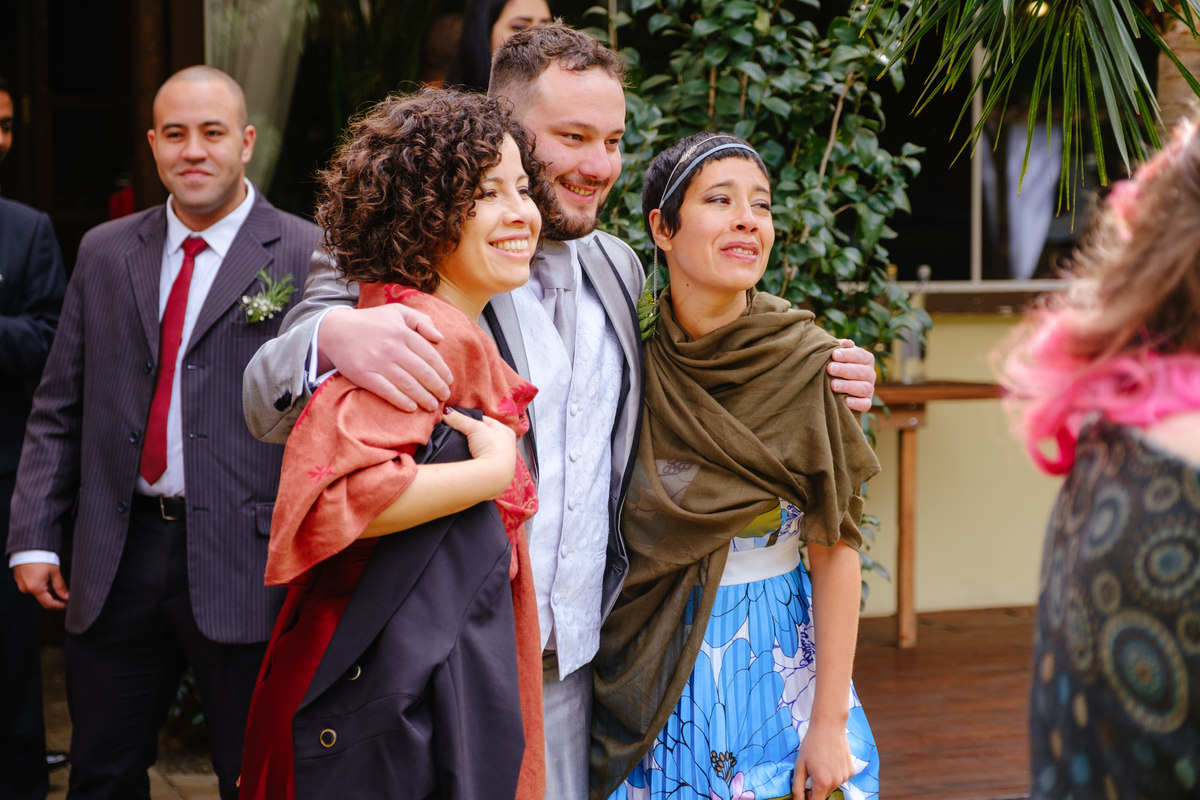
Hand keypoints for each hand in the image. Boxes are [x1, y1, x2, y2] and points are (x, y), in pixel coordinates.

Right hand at [14, 562, 68, 609]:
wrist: (28, 546)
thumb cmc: (41, 557)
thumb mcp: (54, 571)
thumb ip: (60, 586)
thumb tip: (66, 597)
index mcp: (35, 588)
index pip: (48, 603)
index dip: (59, 605)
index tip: (67, 604)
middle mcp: (26, 588)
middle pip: (43, 597)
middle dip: (55, 595)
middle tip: (65, 590)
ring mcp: (22, 584)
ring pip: (38, 590)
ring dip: (48, 588)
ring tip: (54, 577)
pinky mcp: (20, 579)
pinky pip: (32, 585)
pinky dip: (41, 583)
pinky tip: (46, 575)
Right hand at [319, 305, 452, 411]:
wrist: (335, 330)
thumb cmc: (370, 321)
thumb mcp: (397, 312)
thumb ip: (421, 320)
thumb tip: (440, 338)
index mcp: (403, 332)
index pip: (430, 356)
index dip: (442, 371)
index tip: (449, 381)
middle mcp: (393, 347)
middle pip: (422, 372)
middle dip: (437, 387)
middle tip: (444, 397)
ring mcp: (378, 362)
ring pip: (408, 384)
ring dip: (423, 397)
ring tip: (432, 405)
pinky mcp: (364, 375)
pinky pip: (387, 391)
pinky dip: (401, 401)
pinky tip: (411, 407)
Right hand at [442, 409, 516, 497]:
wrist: (494, 475)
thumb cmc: (491, 447)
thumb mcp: (475, 428)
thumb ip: (460, 419)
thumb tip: (446, 412)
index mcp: (507, 432)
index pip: (487, 421)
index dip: (473, 420)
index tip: (459, 420)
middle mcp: (507, 446)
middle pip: (485, 436)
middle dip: (473, 435)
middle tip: (459, 434)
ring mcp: (501, 460)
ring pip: (483, 449)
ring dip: (474, 448)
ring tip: (462, 447)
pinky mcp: (494, 472)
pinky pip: (481, 461)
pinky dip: (475, 459)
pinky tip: (467, 459)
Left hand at [792, 719, 853, 799]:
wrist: (829, 726)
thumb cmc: (811, 744)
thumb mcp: (799, 765)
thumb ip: (798, 787)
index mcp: (822, 782)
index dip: (807, 799)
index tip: (804, 791)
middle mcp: (836, 782)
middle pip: (824, 795)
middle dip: (815, 789)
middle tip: (810, 771)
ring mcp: (845, 777)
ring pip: (832, 786)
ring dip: (825, 781)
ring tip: (820, 763)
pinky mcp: (851, 771)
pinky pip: (840, 778)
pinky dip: (834, 774)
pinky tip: (830, 760)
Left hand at [827, 340, 875, 412]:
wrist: (835, 388)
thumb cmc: (836, 365)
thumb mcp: (837, 355)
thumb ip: (840, 347)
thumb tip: (846, 343)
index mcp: (866, 359)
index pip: (860, 355)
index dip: (847, 354)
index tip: (834, 354)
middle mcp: (870, 374)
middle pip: (861, 371)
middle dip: (845, 369)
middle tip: (830, 368)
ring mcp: (869, 389)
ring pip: (863, 388)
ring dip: (848, 386)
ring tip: (833, 384)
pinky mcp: (866, 403)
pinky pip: (865, 404)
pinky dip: (857, 403)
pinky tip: (845, 401)